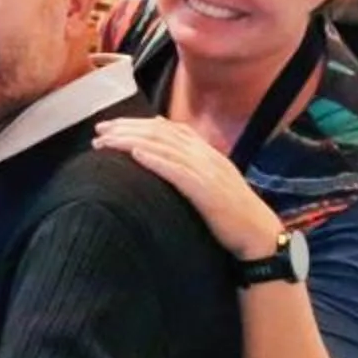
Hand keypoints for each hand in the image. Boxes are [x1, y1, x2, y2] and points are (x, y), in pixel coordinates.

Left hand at [92, 117, 286, 257]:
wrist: (259, 233)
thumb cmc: (231, 212)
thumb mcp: (211, 181)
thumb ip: (190, 164)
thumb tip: (161, 150)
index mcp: (206, 152)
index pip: (166, 129)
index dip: (136, 123)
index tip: (110, 125)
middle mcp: (205, 156)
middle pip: (160, 133)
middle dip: (126, 129)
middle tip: (98, 130)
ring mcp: (207, 172)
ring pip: (164, 148)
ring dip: (131, 142)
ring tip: (106, 141)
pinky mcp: (206, 191)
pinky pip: (177, 171)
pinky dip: (156, 160)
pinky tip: (136, 155)